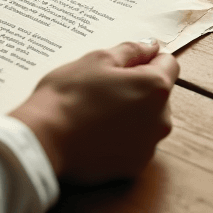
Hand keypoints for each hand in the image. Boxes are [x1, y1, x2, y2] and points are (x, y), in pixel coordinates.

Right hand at [9, 40, 178, 184]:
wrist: (44, 139)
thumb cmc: (68, 95)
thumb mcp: (96, 60)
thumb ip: (130, 51)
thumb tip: (150, 46)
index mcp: (155, 87)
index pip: (168, 63)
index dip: (145, 58)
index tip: (121, 62)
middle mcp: (161, 119)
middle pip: (157, 94)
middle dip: (135, 87)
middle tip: (99, 87)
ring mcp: (148, 146)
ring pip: (144, 120)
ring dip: (127, 112)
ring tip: (92, 111)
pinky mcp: (133, 166)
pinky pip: (131, 144)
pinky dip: (117, 136)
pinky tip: (92, 132)